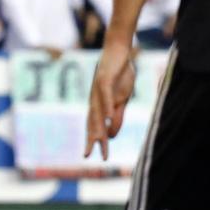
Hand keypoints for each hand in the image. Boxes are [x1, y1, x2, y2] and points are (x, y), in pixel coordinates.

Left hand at [84, 42, 136, 160]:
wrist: (119, 51)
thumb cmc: (120, 75)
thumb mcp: (122, 99)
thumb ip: (117, 115)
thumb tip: (111, 133)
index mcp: (100, 105)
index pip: (96, 126)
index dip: (97, 142)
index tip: (102, 158)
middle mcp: (95, 99)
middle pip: (92, 122)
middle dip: (91, 139)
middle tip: (87, 156)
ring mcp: (98, 90)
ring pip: (96, 111)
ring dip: (97, 127)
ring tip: (98, 141)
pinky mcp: (104, 80)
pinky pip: (104, 95)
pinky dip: (106, 107)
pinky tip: (107, 117)